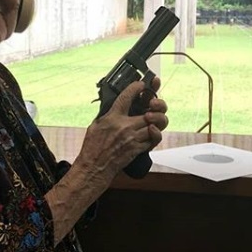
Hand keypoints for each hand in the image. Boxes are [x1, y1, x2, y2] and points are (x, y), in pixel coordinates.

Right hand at [46, 79, 167, 244]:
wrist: (95, 167)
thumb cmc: (92, 147)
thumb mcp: (96, 124)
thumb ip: (108, 114)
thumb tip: (116, 105)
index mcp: (113, 117)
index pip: (127, 96)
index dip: (137, 87)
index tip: (141, 84)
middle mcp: (125, 126)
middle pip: (150, 111)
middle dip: (156, 105)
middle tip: (153, 104)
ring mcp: (133, 138)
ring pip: (156, 125)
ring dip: (159, 120)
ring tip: (154, 118)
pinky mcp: (138, 149)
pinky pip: (154, 139)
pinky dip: (156, 134)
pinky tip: (152, 131)